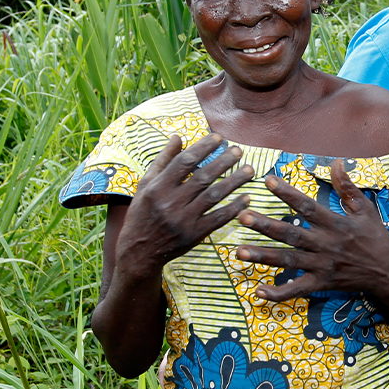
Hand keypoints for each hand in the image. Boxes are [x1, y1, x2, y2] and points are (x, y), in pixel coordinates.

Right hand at [117, 134, 254, 277]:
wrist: (139, 251)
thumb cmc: (142, 213)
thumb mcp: (146, 185)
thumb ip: (163, 160)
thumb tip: (177, 137)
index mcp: (157, 187)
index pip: (184, 162)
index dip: (202, 148)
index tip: (218, 138)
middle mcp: (170, 202)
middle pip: (202, 177)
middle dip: (223, 162)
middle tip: (239, 150)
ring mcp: (183, 220)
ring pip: (213, 196)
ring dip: (234, 182)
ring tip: (250, 170)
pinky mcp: (194, 235)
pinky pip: (218, 219)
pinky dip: (233, 208)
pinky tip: (246, 198)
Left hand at [235, 159, 388, 300]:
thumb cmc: (376, 238)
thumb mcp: (365, 210)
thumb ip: (347, 187)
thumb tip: (336, 162)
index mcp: (335, 223)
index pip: (307, 206)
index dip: (288, 193)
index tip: (268, 181)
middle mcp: (326, 244)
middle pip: (292, 234)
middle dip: (266, 226)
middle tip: (242, 216)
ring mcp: (322, 266)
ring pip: (288, 261)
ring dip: (262, 257)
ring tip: (238, 252)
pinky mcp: (322, 283)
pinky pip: (297, 290)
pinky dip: (278, 293)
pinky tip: (258, 291)